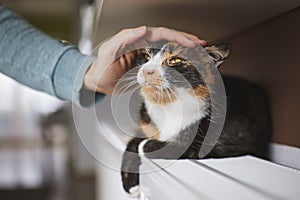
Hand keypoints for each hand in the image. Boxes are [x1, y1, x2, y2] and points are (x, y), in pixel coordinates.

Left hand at [84, 26, 206, 93]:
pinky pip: (163, 62)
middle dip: (187, 41)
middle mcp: (144, 44)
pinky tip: (184, 65)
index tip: (191, 42)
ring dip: (183, 51)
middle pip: (169, 39)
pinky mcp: (147, 67)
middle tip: (202, 46)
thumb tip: (144, 29)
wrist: (97, 83)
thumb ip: (124, 38)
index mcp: (137, 38)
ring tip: (199, 54)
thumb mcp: (109, 51)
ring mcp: (146, 56)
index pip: (161, 33)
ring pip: (168, 49)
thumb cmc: (101, 68)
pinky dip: (175, 62)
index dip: (178, 36)